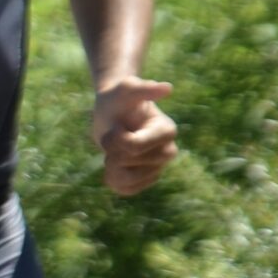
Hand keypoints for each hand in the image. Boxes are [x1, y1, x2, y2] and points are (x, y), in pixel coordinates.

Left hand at [94, 77, 177, 195]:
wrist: (112, 112)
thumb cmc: (119, 99)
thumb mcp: (126, 89)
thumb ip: (142, 87)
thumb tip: (167, 88)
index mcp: (166, 131)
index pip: (132, 146)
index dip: (115, 138)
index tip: (117, 125)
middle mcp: (167, 152)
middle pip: (126, 163)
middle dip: (110, 149)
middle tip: (113, 135)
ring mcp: (157, 168)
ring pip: (125, 179)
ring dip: (110, 164)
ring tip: (114, 150)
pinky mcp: (145, 180)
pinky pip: (126, 190)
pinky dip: (113, 180)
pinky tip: (114, 166)